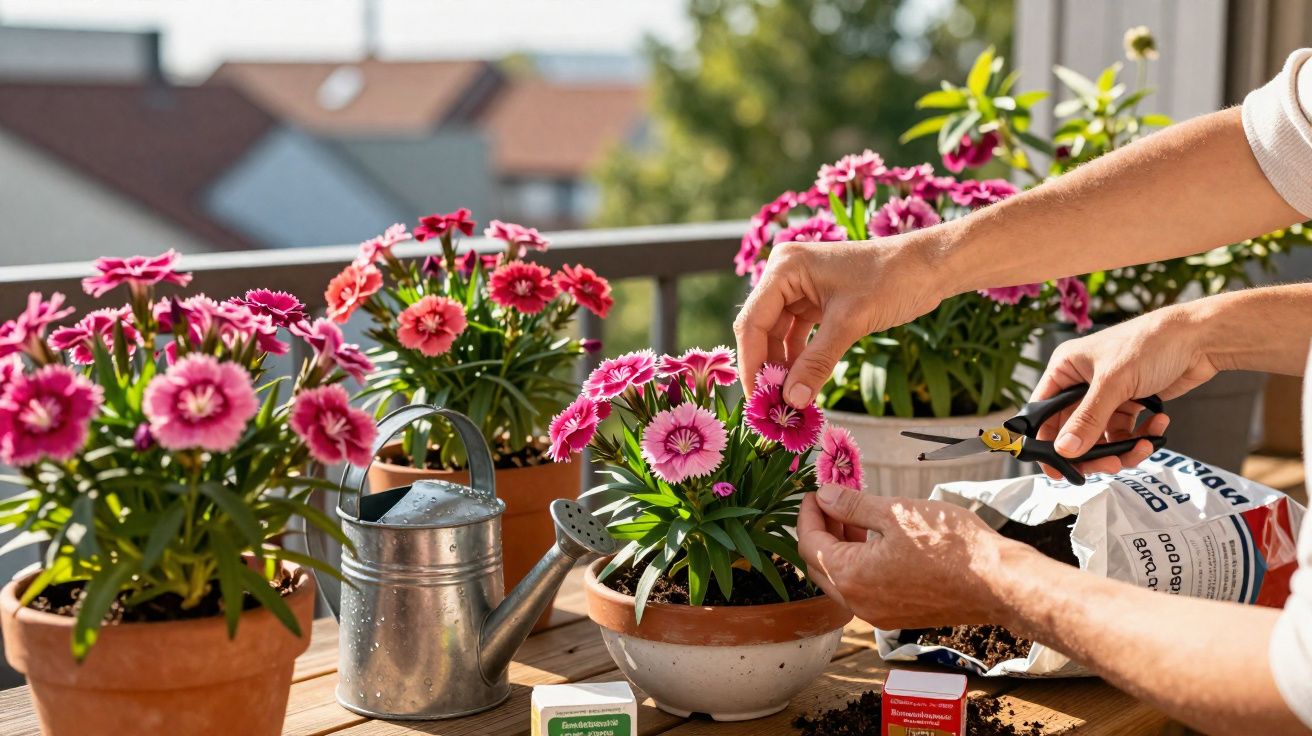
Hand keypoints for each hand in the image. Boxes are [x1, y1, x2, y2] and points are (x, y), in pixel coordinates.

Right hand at [733, 235, 944, 405]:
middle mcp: (785, 275)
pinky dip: (800, 360)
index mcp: (785, 267)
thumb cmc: (891, 280)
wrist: (930, 267)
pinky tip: (803, 385)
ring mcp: (800, 289)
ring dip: (783, 367)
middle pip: (762, 330)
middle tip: (771, 408)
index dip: (752, 363)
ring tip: (788, 402)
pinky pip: (798, 336)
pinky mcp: (816, 302)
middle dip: (767, 368)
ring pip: (779, 336)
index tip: (757, 401)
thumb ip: (816, 363)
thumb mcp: (850, 323)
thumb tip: (792, 402)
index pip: (753, 322)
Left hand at [797, 485, 1021, 628]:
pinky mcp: (896, 616)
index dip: (808, 514)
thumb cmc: (950, 545)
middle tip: (831, 501)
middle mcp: (857, 603)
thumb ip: (852, 506)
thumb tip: (824, 496)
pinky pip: (863, 590)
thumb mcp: (896, 512)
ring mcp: (877, 614)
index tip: (815, 491)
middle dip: (820, 530)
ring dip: (840, 548)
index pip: (809, 543)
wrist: (997, 582)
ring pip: (841, 580)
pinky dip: (859, 564)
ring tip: (854, 516)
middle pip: (818, 565)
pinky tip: (875, 541)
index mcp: (850, 577)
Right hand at [1033, 304, 1213, 476]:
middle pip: (1073, 431)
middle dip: (1092, 451)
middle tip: (1110, 464)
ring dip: (1121, 449)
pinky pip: (1126, 433)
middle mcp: (1082, 383)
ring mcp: (1107, 395)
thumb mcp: (1114, 383)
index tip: (1056, 469)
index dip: (1046, 442)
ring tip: (1142, 448)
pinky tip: (1158, 425)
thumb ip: (1088, 419)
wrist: (1200, 338)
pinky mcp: (1130, 403)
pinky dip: (1141, 437)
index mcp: (1065, 370)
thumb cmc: (1150, 343)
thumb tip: (1064, 451)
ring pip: (1102, 437)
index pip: (1043, 412)